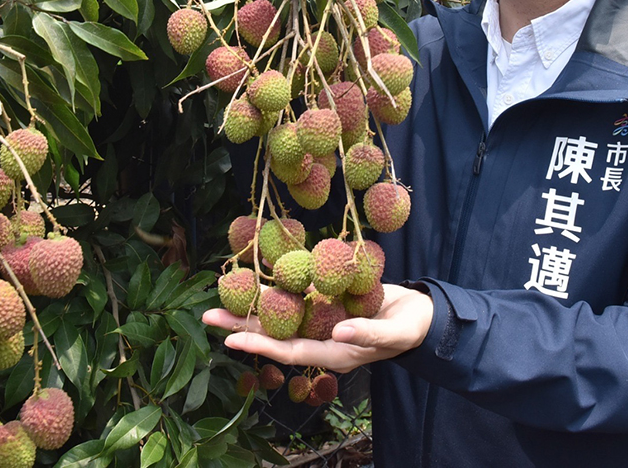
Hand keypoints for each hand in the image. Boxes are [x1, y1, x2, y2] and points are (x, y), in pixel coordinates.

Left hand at [200, 284, 433, 372]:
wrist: (421, 314)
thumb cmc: (409, 328)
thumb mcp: (394, 333)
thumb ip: (367, 333)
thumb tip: (337, 333)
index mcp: (332, 352)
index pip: (289, 351)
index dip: (260, 345)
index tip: (231, 339)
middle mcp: (320, 338)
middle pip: (274, 334)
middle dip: (241, 325)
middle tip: (207, 316)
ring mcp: (321, 319)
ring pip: (280, 313)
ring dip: (252, 305)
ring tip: (222, 294)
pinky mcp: (326, 300)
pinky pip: (295, 294)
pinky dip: (277, 285)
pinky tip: (257, 274)